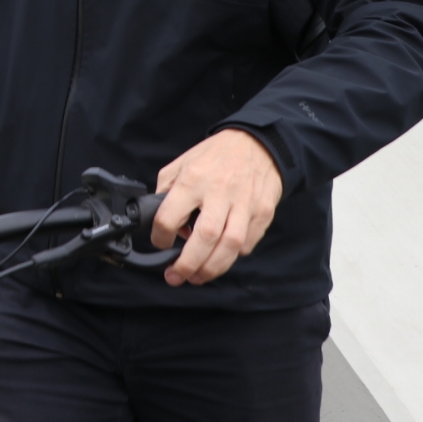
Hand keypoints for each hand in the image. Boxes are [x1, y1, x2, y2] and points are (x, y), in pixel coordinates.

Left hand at [152, 129, 283, 286]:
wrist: (258, 144)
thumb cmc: (216, 156)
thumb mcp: (181, 163)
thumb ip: (167, 190)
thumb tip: (161, 219)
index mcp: (193, 179)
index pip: (169, 215)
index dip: (160, 236)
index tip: (160, 242)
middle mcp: (218, 192)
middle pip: (204, 237)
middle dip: (188, 263)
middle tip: (176, 276)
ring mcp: (244, 204)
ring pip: (230, 245)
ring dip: (212, 268)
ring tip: (197, 277)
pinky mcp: (262, 213)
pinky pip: (248, 242)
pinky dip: (233, 256)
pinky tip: (221, 257)